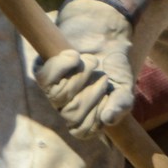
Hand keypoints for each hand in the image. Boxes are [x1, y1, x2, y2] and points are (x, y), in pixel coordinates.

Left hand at [34, 0, 133, 139]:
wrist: (104, 36)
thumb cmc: (113, 67)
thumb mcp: (124, 86)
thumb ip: (121, 104)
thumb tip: (108, 119)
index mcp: (83, 117)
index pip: (83, 131)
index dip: (97, 113)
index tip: (108, 95)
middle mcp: (64, 108)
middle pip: (71, 114)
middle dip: (93, 91)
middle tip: (102, 77)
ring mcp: (52, 92)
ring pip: (60, 96)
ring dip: (82, 73)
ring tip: (91, 63)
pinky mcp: (43, 73)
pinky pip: (47, 77)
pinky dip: (66, 63)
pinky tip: (75, 55)